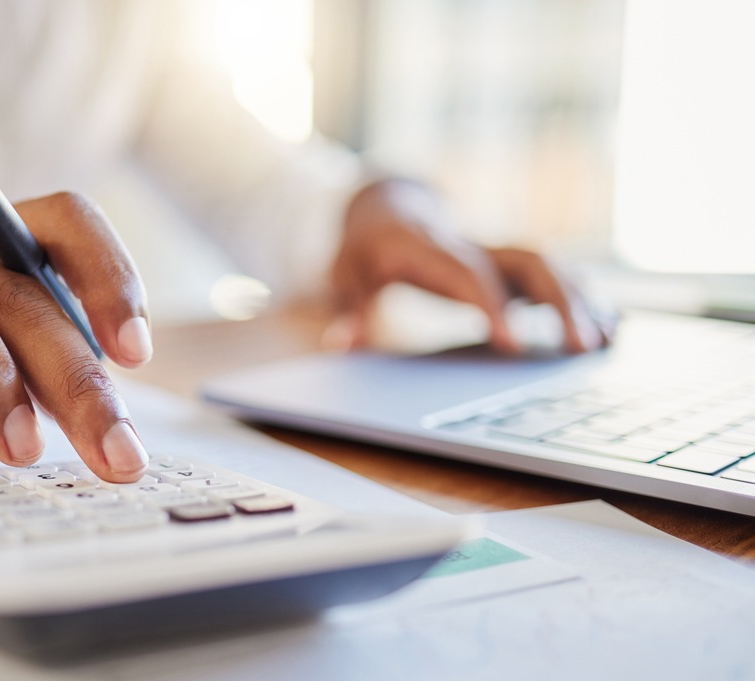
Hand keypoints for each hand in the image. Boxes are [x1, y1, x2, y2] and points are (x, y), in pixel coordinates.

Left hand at [327, 179, 611, 352]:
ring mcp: (495, 249)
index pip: (470, 274)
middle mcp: (473, 244)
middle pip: (528, 261)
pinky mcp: (507, 261)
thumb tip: (340, 344)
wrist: (385, 205)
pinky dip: (583, 297)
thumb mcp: (344, 274)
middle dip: (559, 302)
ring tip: (607, 344)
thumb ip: (350, 308)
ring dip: (581, 301)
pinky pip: (553, 273)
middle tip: (582, 349)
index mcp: (431, 248)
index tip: (514, 346)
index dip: (494, 306)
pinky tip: (611, 328)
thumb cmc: (364, 248)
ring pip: (549, 265)